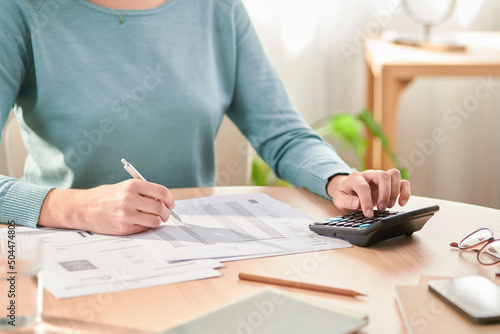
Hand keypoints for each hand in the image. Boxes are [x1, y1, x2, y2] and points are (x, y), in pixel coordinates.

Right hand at [39, 179, 175, 234]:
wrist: (83, 208)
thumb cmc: (106, 196)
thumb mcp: (124, 187)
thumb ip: (144, 192)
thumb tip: (165, 201)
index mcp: (132, 185)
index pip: (161, 192)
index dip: (170, 199)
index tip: (171, 204)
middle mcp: (130, 199)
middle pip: (160, 207)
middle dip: (167, 213)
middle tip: (166, 214)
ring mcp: (127, 214)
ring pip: (155, 220)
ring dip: (159, 221)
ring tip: (156, 219)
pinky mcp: (123, 227)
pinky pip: (144, 228)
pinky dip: (146, 226)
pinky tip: (141, 223)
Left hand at [326, 169, 409, 217]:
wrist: (347, 189)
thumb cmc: (344, 194)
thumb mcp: (340, 200)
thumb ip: (347, 202)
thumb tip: (357, 204)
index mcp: (355, 178)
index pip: (363, 187)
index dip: (366, 201)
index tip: (368, 214)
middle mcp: (370, 174)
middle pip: (383, 176)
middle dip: (385, 194)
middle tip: (382, 209)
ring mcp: (380, 177)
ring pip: (394, 175)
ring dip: (395, 192)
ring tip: (389, 206)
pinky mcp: (389, 183)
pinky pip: (402, 182)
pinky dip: (405, 192)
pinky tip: (401, 203)